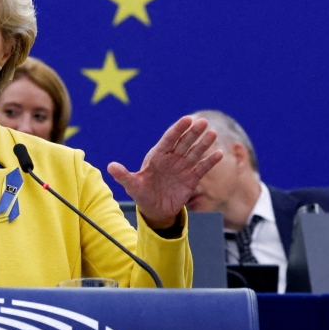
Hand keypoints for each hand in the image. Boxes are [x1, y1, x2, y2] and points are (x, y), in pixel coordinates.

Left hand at [108, 116, 222, 228]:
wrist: (155, 210)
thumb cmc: (142, 194)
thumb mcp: (132, 186)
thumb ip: (123, 176)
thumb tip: (110, 166)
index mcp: (157, 156)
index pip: (169, 139)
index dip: (178, 129)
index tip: (187, 119)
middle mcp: (172, 159)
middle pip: (184, 142)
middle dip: (193, 132)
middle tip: (203, 122)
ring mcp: (182, 167)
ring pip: (194, 152)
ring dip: (203, 143)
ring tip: (212, 134)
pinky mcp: (192, 178)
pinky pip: (202, 167)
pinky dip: (210, 161)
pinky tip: (218, 153)